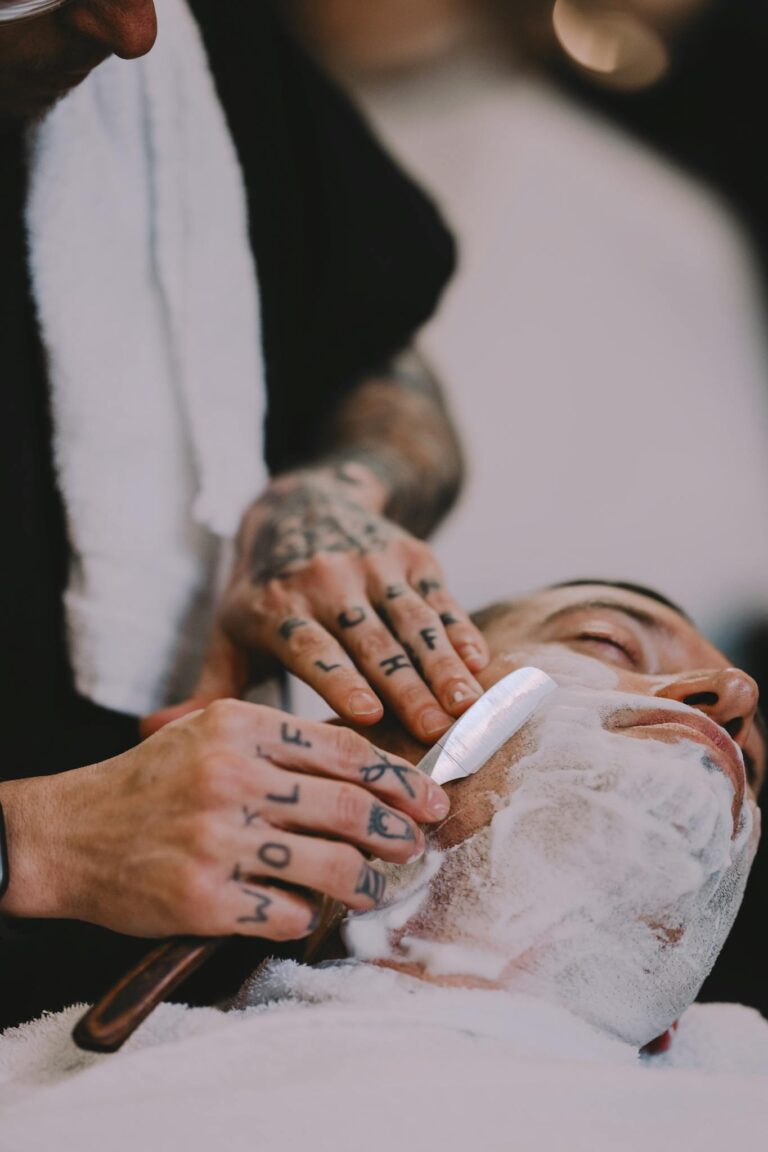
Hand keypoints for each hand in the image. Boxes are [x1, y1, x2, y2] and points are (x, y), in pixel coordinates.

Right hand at [0, 701, 448, 940]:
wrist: (68, 834)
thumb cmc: (151, 782)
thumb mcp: (210, 734)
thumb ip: (281, 743)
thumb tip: (368, 768)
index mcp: (239, 727)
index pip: (343, 750)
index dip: (397, 777)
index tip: (429, 796)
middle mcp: (232, 778)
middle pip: (348, 807)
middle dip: (396, 830)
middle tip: (414, 844)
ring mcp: (218, 840)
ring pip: (330, 866)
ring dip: (366, 881)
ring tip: (374, 884)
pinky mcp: (204, 899)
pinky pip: (286, 914)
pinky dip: (305, 915)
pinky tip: (305, 909)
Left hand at [206, 468, 488, 742]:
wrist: (304, 500)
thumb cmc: (264, 588)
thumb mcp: (229, 628)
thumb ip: (206, 687)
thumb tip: (151, 734)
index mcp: (277, 607)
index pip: (311, 648)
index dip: (339, 681)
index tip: (369, 716)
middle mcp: (326, 580)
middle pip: (371, 642)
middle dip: (407, 688)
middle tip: (436, 732)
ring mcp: (373, 564)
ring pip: (413, 621)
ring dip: (443, 664)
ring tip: (467, 705)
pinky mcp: (410, 555)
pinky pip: (440, 597)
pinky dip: (460, 630)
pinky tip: (479, 662)